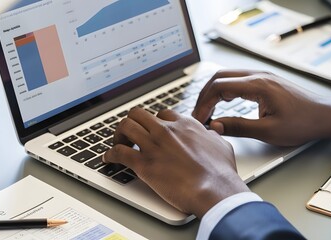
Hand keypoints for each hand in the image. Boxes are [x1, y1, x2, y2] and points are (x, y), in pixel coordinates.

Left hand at [103, 108, 249, 218]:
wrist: (214, 189)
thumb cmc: (220, 171)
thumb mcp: (221, 145)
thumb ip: (212, 136)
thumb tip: (211, 132)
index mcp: (184, 124)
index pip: (162, 114)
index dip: (155, 122)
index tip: (152, 130)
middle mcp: (166, 130)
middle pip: (139, 114)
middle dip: (132, 122)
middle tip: (130, 134)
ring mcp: (153, 145)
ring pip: (125, 126)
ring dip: (118, 134)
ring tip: (118, 143)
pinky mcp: (144, 163)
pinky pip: (119, 152)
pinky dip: (110, 155)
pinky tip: (109, 159)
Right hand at [192, 70, 330, 145]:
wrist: (325, 116)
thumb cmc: (303, 123)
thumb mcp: (269, 131)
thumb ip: (238, 127)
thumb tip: (215, 126)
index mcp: (258, 85)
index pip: (219, 87)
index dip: (204, 103)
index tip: (199, 119)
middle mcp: (258, 75)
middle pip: (219, 77)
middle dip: (204, 95)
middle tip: (198, 114)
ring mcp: (261, 76)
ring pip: (227, 77)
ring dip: (213, 92)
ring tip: (207, 111)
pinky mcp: (264, 81)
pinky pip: (237, 81)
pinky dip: (224, 91)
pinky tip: (222, 104)